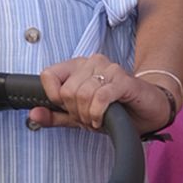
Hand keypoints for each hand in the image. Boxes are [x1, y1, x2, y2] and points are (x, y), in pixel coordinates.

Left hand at [28, 58, 171, 133]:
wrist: (150, 109)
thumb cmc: (115, 109)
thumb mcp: (80, 115)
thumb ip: (56, 115)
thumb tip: (33, 114)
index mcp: (78, 66)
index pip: (48, 75)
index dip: (55, 97)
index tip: (68, 108)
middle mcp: (93, 62)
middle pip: (66, 90)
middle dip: (76, 112)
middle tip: (89, 117)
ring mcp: (109, 69)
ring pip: (82, 94)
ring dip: (88, 115)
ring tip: (98, 118)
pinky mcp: (124, 81)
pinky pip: (101, 97)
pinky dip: (98, 113)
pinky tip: (103, 119)